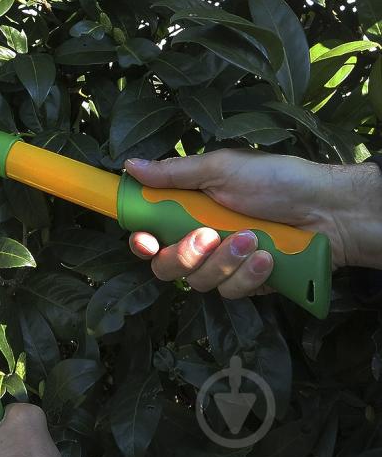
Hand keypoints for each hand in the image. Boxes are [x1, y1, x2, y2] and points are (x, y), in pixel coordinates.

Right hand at [125, 150, 381, 298]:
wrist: (328, 209)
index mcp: (187, 211)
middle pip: (166, 267)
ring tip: (252, 239)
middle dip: (184, 255)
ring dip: (224, 261)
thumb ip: (174, 174)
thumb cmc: (274, 181)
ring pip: (199, 282)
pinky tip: (267, 257)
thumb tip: (129, 165)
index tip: (147, 241)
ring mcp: (223, 266)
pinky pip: (231, 291)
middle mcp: (200, 241)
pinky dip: (248, 275)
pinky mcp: (247, 285)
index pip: (149, 235)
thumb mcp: (221, 169)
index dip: (142, 242)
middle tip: (208, 235)